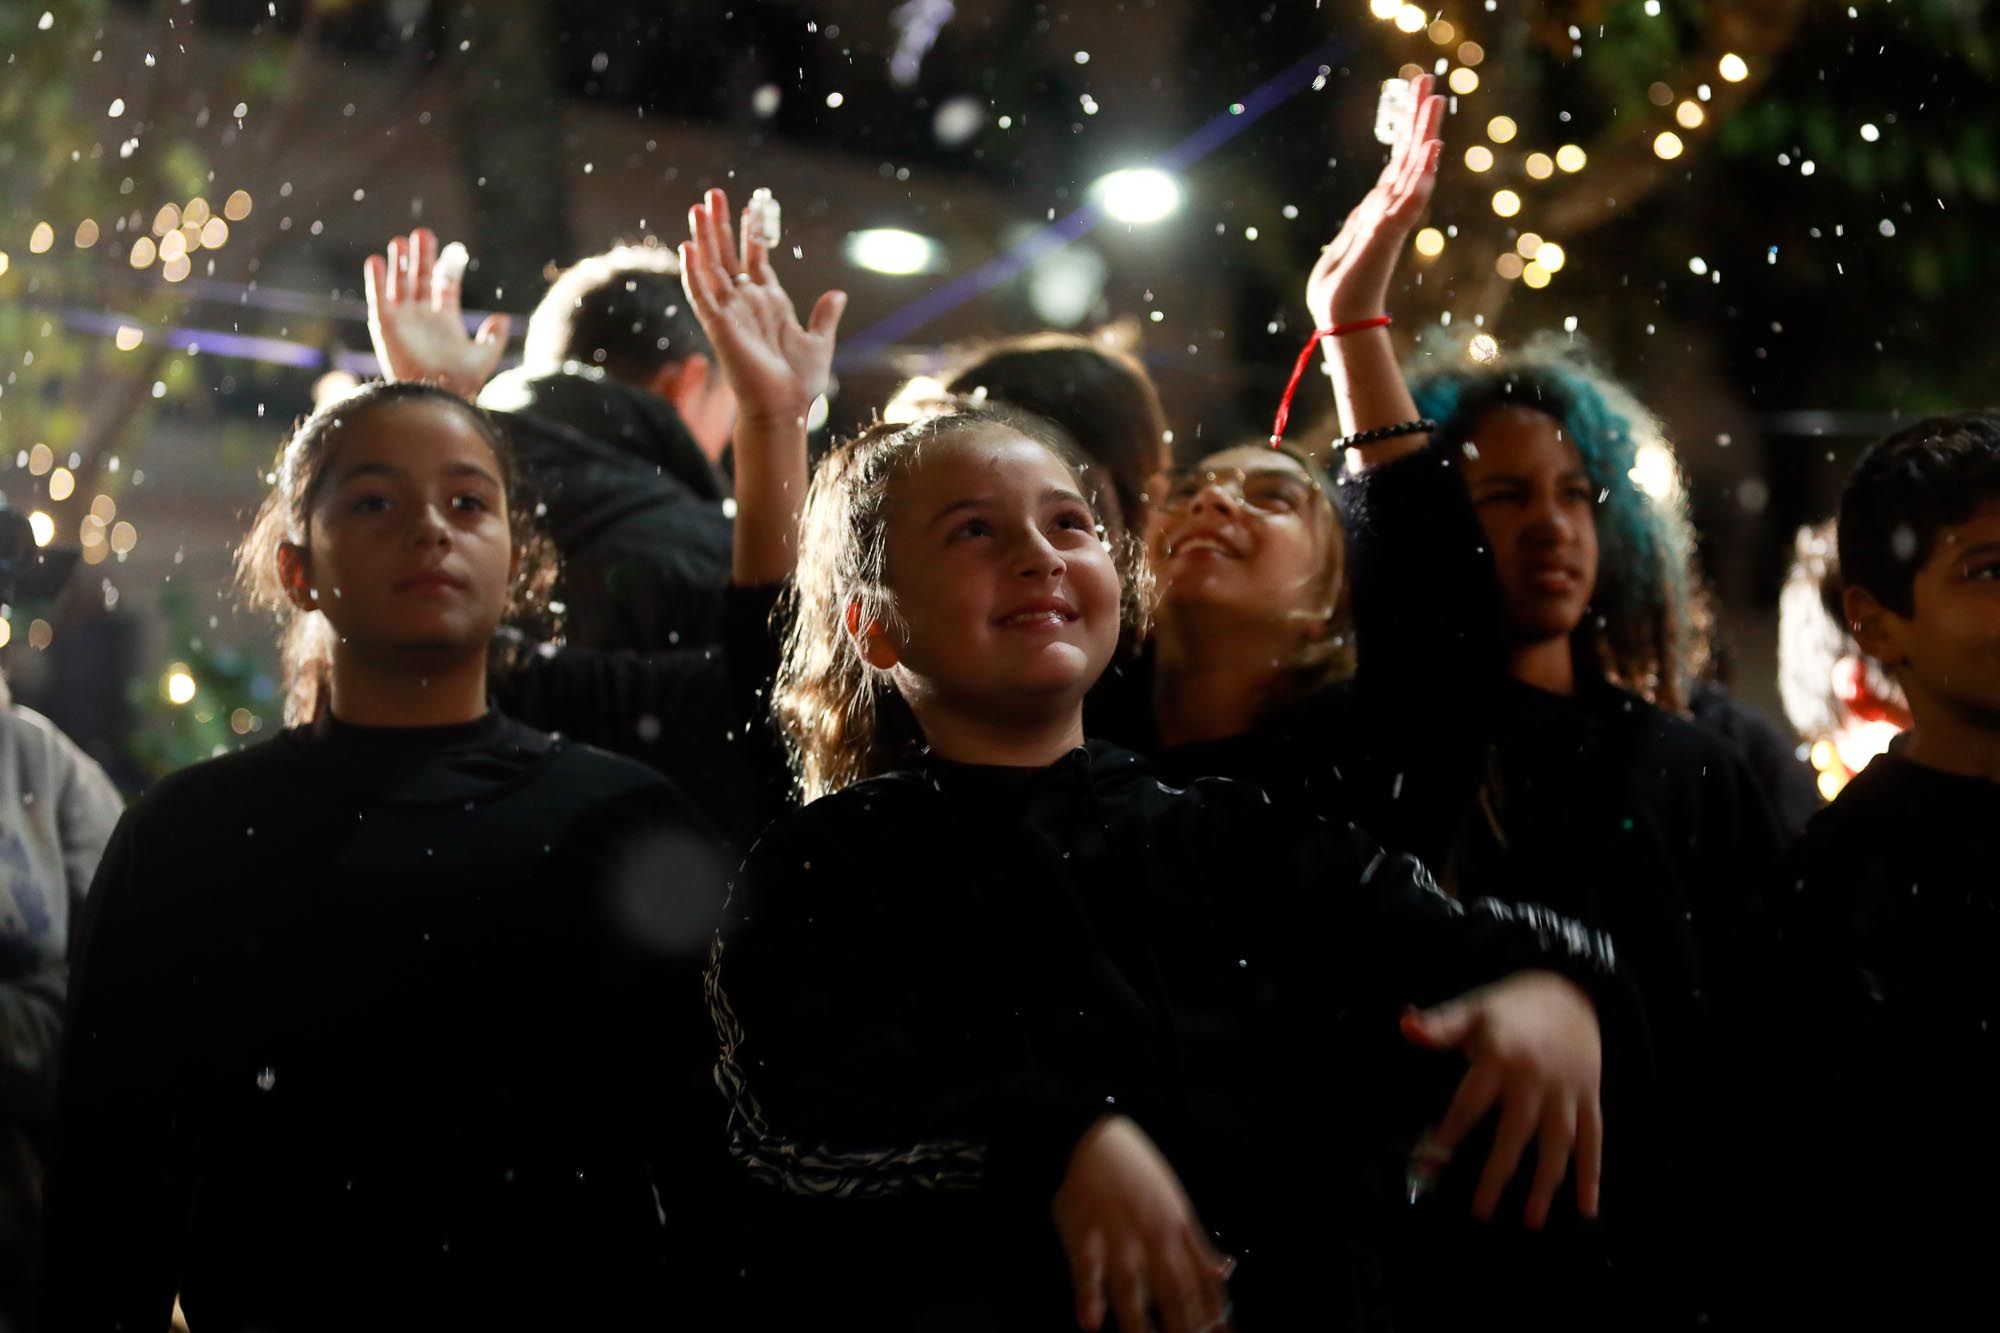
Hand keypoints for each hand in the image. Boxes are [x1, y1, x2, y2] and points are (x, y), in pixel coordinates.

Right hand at [362, 228, 509, 396]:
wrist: (436, 393)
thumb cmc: (461, 380)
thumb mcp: (484, 356)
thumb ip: (493, 337)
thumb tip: (501, 317)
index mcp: (445, 320)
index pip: (444, 285)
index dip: (447, 267)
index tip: (453, 249)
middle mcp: (423, 316)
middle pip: (420, 278)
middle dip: (422, 257)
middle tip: (422, 233)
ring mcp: (404, 319)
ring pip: (400, 283)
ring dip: (400, 263)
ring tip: (400, 240)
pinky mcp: (385, 325)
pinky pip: (379, 297)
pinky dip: (377, 279)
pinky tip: (377, 260)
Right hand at [679, 188, 845, 429]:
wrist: (785, 409)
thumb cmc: (799, 383)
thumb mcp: (819, 342)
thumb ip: (824, 317)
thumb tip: (837, 294)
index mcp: (768, 303)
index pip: (754, 259)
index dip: (751, 233)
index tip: (750, 206)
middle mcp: (745, 303)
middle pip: (727, 255)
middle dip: (720, 225)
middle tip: (711, 194)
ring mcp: (730, 313)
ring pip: (711, 267)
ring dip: (704, 238)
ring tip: (698, 208)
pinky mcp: (719, 327)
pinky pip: (702, 295)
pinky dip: (694, 272)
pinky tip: (688, 247)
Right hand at [1051, 1116, 1232, 1332]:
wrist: (1095, 1138)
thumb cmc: (1138, 1175)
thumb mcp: (1177, 1205)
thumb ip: (1199, 1245)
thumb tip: (1225, 1271)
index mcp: (1176, 1230)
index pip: (1200, 1281)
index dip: (1213, 1313)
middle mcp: (1151, 1239)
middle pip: (1173, 1290)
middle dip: (1185, 1324)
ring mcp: (1117, 1240)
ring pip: (1131, 1287)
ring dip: (1140, 1322)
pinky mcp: (1083, 1239)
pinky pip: (1085, 1271)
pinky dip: (1088, 1296)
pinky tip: (1090, 1321)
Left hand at [1306, 73, 1445, 329]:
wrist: (1338, 317)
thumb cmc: (1339, 287)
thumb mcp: (1348, 242)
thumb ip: (1363, 221)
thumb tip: (1373, 202)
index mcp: (1378, 208)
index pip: (1397, 161)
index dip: (1407, 129)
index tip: (1415, 97)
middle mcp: (1390, 209)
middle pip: (1409, 155)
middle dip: (1419, 118)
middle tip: (1429, 82)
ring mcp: (1391, 221)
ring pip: (1414, 169)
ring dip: (1425, 135)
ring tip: (1436, 102)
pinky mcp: (1387, 236)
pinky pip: (1408, 202)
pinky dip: (1420, 177)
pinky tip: (1430, 152)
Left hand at [1400, 970, 1603, 1228]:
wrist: (1571, 989)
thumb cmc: (1511, 1005)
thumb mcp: (1473, 1008)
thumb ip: (1439, 1025)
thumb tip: (1406, 1027)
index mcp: (1500, 1058)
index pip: (1470, 1104)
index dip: (1449, 1134)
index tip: (1431, 1163)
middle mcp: (1534, 1080)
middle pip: (1514, 1135)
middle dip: (1496, 1175)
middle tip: (1480, 1212)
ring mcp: (1565, 1093)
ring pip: (1556, 1145)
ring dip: (1544, 1185)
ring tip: (1530, 1220)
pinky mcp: (1589, 1099)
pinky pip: (1594, 1142)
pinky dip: (1591, 1176)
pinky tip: (1586, 1208)